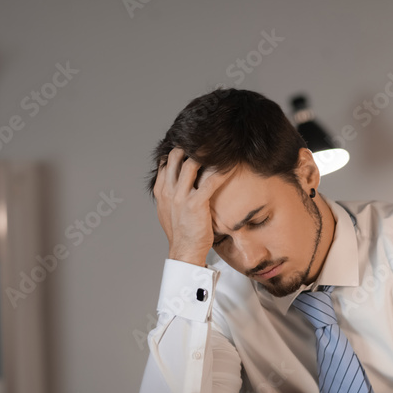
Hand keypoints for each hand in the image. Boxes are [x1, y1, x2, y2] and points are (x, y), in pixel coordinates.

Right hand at [154, 147, 231, 266]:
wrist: (184, 252)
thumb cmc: (181, 232)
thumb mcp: (168, 210)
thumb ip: (170, 193)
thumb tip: (175, 181)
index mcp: (161, 190)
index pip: (166, 160)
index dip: (179, 149)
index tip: (193, 143)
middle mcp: (168, 190)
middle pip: (176, 156)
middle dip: (191, 146)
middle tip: (209, 141)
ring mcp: (180, 196)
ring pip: (192, 163)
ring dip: (207, 154)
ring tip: (221, 147)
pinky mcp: (195, 203)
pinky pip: (210, 180)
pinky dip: (222, 170)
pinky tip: (232, 165)